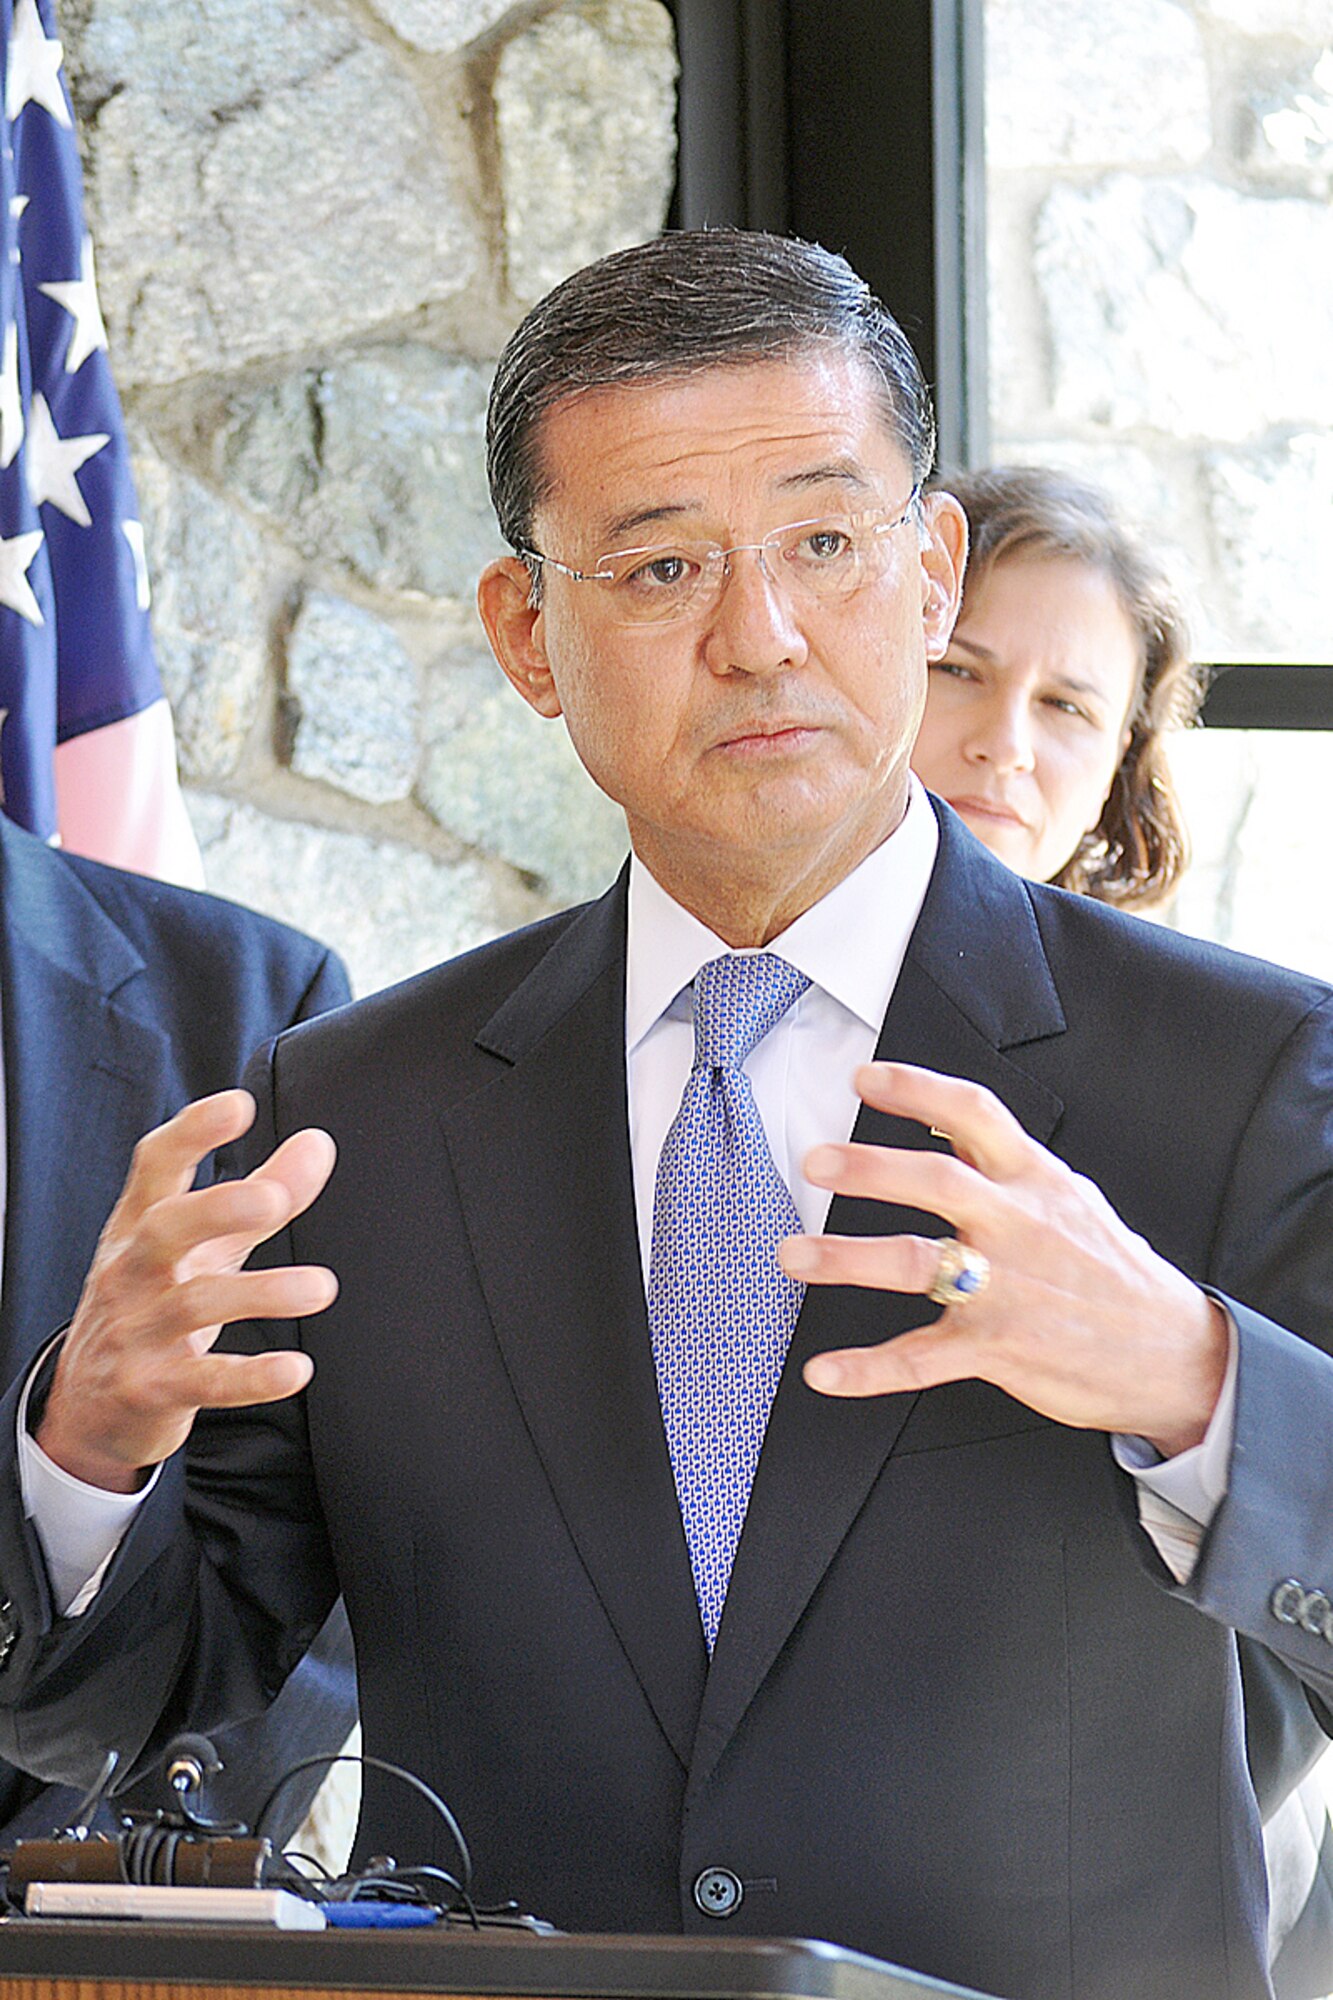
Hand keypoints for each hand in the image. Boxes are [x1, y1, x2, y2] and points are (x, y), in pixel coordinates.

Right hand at [38, 1090, 337, 1492]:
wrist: (92, 1405)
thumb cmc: (155, 1303)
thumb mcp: (205, 1245)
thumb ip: (264, 1193)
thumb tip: (318, 1143)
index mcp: (140, 1225)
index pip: (155, 1167)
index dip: (192, 1134)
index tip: (236, 1105)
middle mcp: (133, 1271)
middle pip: (165, 1228)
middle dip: (217, 1209)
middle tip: (273, 1200)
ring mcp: (137, 1331)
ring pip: (195, 1304)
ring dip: (262, 1293)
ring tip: (321, 1287)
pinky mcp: (152, 1388)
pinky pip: (204, 1381)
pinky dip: (251, 1378)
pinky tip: (295, 1369)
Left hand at [779, 1063, 1227, 1457]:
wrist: (1172, 1354)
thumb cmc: (1112, 1272)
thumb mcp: (1069, 1199)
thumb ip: (1004, 1164)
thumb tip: (948, 1123)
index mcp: (1034, 1180)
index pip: (974, 1114)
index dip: (917, 1090)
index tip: (866, 1077)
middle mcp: (1018, 1226)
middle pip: (937, 1182)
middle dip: (870, 1168)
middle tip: (815, 1161)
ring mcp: (1007, 1288)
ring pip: (915, 1264)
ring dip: (845, 1258)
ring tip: (793, 1255)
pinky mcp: (998, 1347)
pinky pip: (921, 1359)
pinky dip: (869, 1368)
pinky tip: (825, 1371)